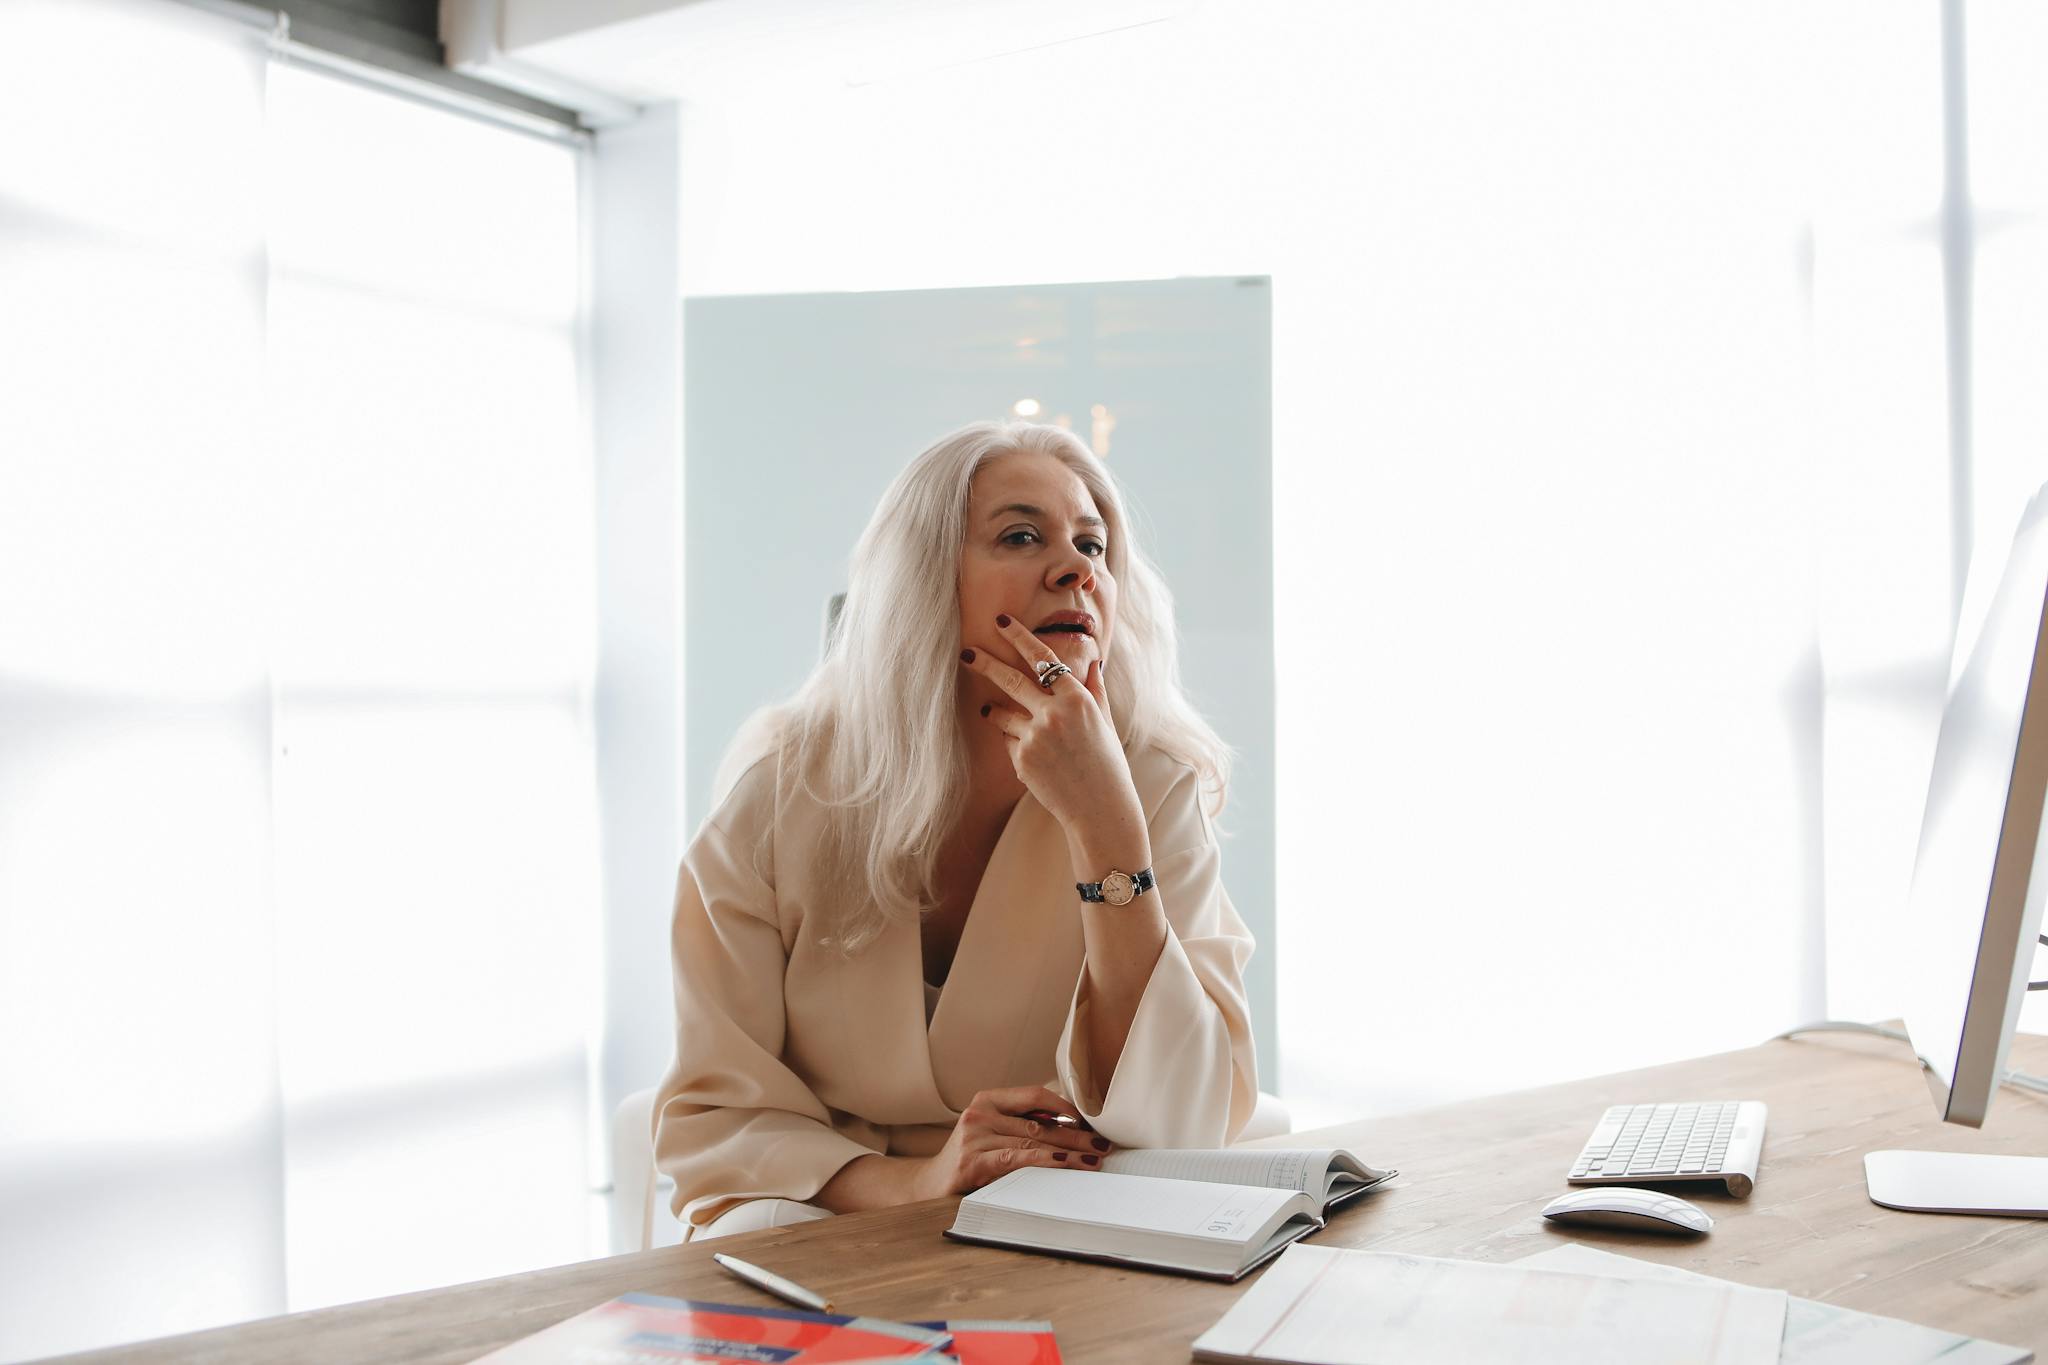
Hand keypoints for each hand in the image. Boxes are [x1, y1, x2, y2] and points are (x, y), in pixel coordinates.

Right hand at [915, 1085, 1110, 1198]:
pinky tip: (1064, 1164)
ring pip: (1033, 1142)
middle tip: (1101, 1144)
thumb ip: (1020, 1124)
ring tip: (1092, 1159)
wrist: (928, 1186)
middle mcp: (979, 1113)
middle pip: (1039, 1122)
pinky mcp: (972, 1162)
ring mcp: (974, 1137)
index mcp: (987, 1100)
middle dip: (1075, 1135)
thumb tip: (1071, 1124)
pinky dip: (1043, 1161)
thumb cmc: (969, 1159)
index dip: (1065, 1106)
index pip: (1034, 1094)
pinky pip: (1016, 1159)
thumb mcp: (991, 1133)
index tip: (1090, 1122)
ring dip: (1068, 1152)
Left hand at [960, 615, 1140, 832]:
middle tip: (966, 652)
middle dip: (985, 663)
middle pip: (1010, 679)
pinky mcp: (1021, 759)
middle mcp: (1054, 714)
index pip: (1043, 658)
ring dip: (994, 709)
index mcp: (1077, 699)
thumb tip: (1094, 662)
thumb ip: (1094, 690)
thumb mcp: (1105, 722)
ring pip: (1001, 713)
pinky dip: (1014, 742)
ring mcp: (1035, 737)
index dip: (1019, 637)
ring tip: (989, 709)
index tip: (1001, 622)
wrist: (1100, 807)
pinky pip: (1008, 741)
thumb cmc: (1106, 763)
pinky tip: (1034, 757)